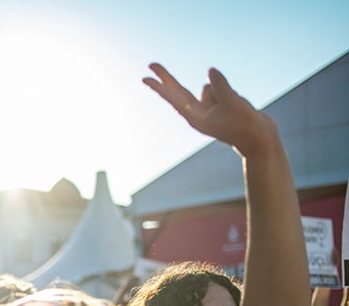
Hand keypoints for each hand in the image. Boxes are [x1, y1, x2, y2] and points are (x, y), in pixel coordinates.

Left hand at [143, 63, 277, 157]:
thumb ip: (221, 86)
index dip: (160, 87)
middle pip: (178, 92)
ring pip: (210, 88)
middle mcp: (198, 114)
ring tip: (234, 107)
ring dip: (222, 91)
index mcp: (195, 117)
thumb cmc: (245, 125)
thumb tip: (210, 71)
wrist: (260, 140)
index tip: (144, 78)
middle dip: (167, 78)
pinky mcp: (219, 107)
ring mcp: (208, 110)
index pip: (173, 98)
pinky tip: (239, 106)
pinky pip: (221, 90)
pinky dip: (230, 93)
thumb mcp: (233, 103)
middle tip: (151, 64)